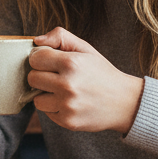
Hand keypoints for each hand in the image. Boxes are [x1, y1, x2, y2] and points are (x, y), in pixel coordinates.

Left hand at [28, 27, 143, 134]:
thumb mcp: (85, 48)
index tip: (50, 61)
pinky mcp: (68, 121)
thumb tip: (36, 41)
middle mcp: (68, 85)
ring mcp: (67, 105)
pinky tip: (69, 102)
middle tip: (57, 76)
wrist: (125, 103)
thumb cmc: (101, 73)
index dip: (41, 58)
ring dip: (46, 94)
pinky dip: (54, 107)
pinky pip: (46, 112)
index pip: (35, 58)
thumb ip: (60, 37)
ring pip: (36, 98)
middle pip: (32, 78)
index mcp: (71, 63)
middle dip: (41, 76)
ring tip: (63, 91)